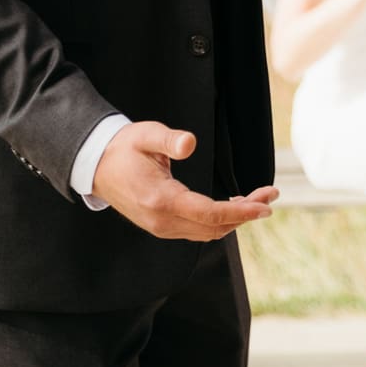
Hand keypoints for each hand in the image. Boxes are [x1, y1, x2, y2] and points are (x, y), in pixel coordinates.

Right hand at [91, 121, 279, 241]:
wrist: (95, 165)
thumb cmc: (123, 147)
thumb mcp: (145, 135)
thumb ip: (169, 140)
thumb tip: (189, 144)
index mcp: (161, 200)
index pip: (210, 214)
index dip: (241, 211)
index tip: (265, 204)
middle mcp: (162, 221)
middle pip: (214, 226)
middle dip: (246, 214)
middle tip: (270, 196)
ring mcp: (161, 227)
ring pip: (207, 232)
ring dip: (235, 219)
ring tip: (258, 199)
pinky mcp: (161, 226)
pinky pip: (197, 230)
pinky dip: (220, 221)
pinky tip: (233, 205)